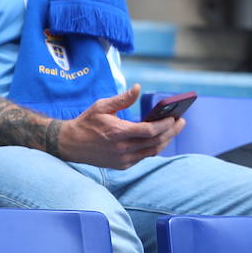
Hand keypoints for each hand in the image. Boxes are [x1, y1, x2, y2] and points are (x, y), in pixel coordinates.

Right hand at [57, 85, 185, 169]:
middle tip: (181, 122)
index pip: (150, 131)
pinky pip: (144, 157)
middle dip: (171, 132)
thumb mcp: (102, 106)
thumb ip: (122, 99)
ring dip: (165, 141)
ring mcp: (122, 159)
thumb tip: (138, 88)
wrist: (69, 144)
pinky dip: (154, 147)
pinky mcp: (121, 165)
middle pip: (155, 142)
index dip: (166, 125)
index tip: (175, 117)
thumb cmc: (86, 122)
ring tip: (174, 129)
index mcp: (118, 133)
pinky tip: (160, 138)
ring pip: (152, 151)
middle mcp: (122, 149)